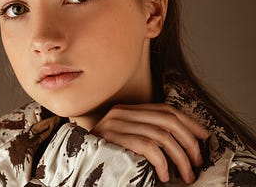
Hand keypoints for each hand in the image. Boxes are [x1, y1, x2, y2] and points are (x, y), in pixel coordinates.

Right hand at [90, 103, 208, 183]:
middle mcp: (122, 113)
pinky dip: (162, 163)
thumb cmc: (109, 154)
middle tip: (197, 162)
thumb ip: (149, 132)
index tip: (204, 137)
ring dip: (180, 158)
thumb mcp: (131, 139)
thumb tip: (184, 139)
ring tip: (186, 174)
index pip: (166, 109)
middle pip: (168, 120)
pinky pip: (147, 147)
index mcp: (128, 110)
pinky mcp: (112, 139)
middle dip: (189, 142)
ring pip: (161, 136)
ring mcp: (116, 124)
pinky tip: (164, 176)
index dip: (189, 122)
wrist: (81, 165)